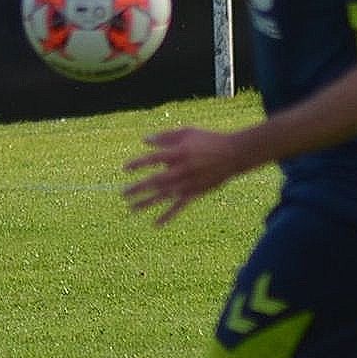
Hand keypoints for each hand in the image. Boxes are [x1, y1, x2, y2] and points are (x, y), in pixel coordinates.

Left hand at [122, 126, 241, 225]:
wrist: (233, 154)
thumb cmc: (208, 140)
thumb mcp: (187, 132)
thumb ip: (165, 137)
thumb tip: (145, 140)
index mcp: (178, 153)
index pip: (153, 159)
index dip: (138, 164)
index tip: (125, 168)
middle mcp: (182, 170)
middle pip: (155, 181)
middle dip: (138, 188)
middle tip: (123, 194)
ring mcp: (189, 183)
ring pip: (164, 196)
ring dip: (147, 203)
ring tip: (131, 209)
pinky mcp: (195, 193)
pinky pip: (179, 207)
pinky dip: (167, 216)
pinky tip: (156, 224)